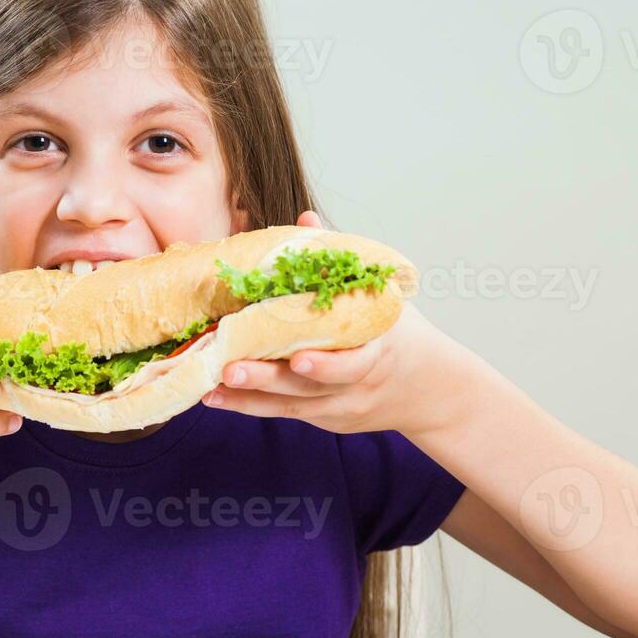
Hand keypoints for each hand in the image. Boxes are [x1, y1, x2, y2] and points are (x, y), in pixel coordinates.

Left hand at [201, 210, 468, 437]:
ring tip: (210, 386)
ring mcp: (339, 405)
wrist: (428, 388)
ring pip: (290, 403)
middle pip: (310, 386)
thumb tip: (305, 219)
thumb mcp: (381, 296)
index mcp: (378, 348)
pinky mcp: (324, 418)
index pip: (354, 361)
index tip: (299, 357)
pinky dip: (249, 406)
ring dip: (247, 396)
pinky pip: (284, 412)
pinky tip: (216, 398)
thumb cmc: (397, 331)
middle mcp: (357, 382)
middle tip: (230, 368)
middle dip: (268, 378)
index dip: (327, 364)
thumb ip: (339, 264)